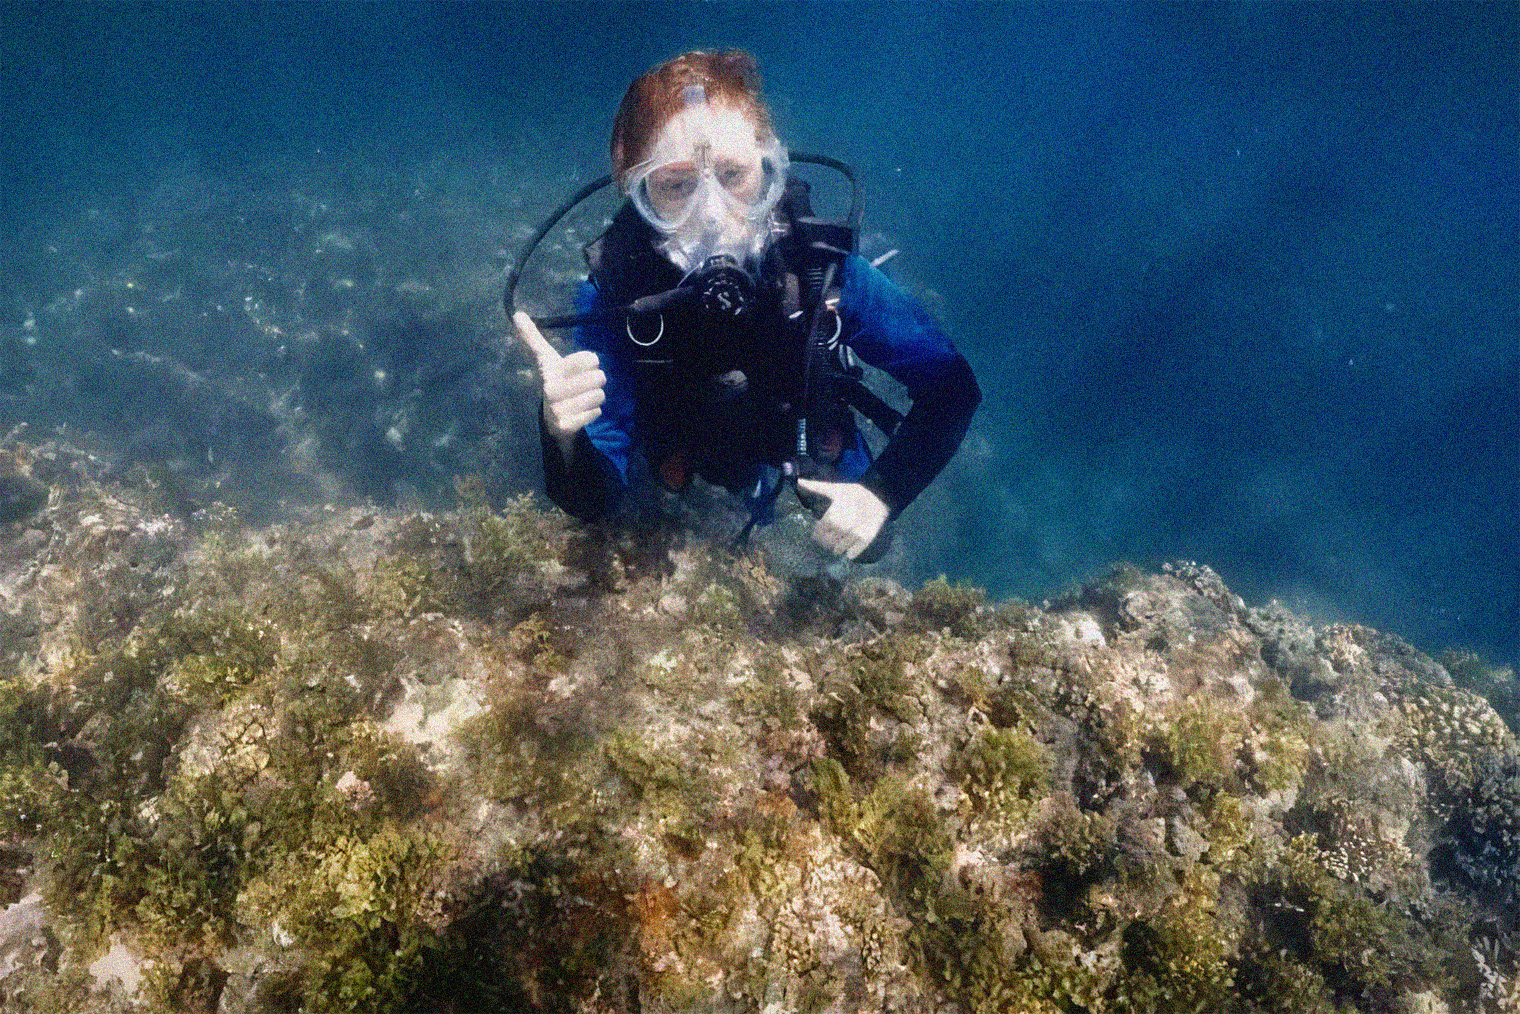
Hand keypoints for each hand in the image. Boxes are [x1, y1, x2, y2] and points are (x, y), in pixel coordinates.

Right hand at [515, 311, 605, 458]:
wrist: (549, 419)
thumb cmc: (554, 382)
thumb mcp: (546, 360)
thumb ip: (533, 338)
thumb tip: (517, 314)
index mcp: (551, 370)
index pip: (590, 358)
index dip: (590, 362)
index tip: (580, 366)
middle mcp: (553, 389)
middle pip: (600, 377)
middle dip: (595, 381)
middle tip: (582, 385)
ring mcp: (558, 409)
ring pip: (599, 396)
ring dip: (594, 398)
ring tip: (581, 399)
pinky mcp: (566, 425)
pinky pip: (596, 413)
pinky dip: (592, 413)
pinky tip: (580, 412)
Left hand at [795, 479, 890, 559]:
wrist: (879, 497)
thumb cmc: (854, 493)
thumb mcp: (835, 489)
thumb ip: (816, 488)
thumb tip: (798, 481)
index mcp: (830, 518)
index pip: (817, 536)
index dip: (818, 534)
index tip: (824, 529)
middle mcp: (840, 529)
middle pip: (826, 545)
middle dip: (828, 541)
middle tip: (834, 534)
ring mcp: (853, 536)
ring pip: (838, 550)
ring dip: (839, 546)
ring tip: (844, 537)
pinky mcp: (865, 541)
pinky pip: (851, 555)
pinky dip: (851, 552)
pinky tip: (853, 544)